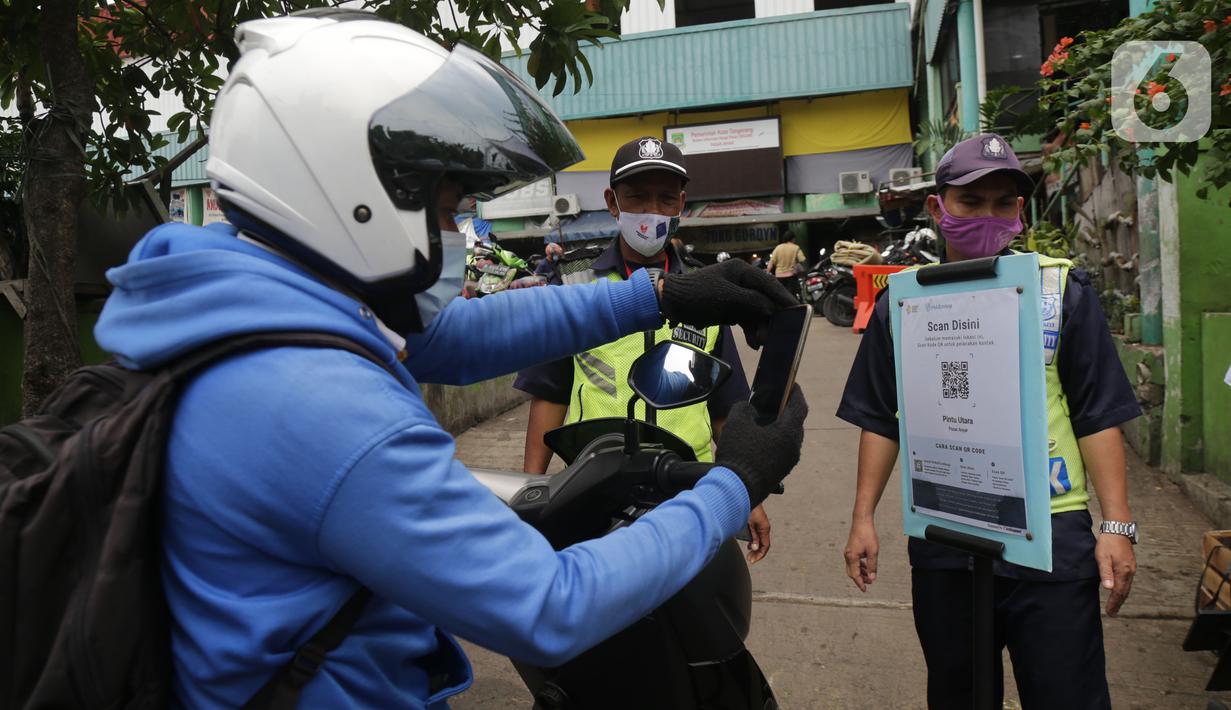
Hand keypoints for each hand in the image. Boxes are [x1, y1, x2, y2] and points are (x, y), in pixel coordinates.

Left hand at [659, 260, 797, 346]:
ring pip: (756, 313)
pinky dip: (750, 331)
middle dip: (770, 318)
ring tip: (761, 342)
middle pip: (764, 300)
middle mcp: (742, 282)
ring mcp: (736, 296)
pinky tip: (754, 343)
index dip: (783, 297)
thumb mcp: (726, 297)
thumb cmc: (698, 294)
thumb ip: (752, 301)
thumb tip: (771, 308)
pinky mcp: (729, 309)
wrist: (672, 303)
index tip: (798, 310)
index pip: (768, 283)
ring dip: (760, 328)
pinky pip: (746, 320)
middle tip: (777, 334)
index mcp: (742, 271)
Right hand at [714, 385, 807, 507]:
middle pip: (796, 424)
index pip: (800, 407)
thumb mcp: (737, 421)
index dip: (796, 394)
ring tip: (765, 421)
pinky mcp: (781, 472)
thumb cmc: (738, 452)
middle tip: (776, 402)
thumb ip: (745, 408)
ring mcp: (789, 462)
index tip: (792, 385)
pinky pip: (782, 451)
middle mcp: (794, 447)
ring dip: (780, 428)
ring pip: (789, 439)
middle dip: (788, 411)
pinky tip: (760, 440)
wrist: (735, 489)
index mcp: (789, 432)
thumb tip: (750, 410)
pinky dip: (776, 442)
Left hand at [746, 505, 770, 563]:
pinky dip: (753, 541)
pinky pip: (757, 535)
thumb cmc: (748, 508)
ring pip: (760, 540)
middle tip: (750, 559)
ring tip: (749, 553)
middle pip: (763, 544)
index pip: (765, 546)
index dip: (760, 554)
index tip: (752, 560)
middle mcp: (764, 528)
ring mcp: (761, 525)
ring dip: (755, 548)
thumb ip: (753, 536)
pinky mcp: (756, 523)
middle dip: (757, 553)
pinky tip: (749, 544)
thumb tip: (754, 548)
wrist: (747, 496)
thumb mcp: (749, 524)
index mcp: (765, 528)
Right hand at [844, 518, 878, 591]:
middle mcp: (847, 556)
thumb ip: (872, 566)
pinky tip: (866, 567)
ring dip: (860, 573)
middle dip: (859, 579)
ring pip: (852, 567)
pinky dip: (859, 566)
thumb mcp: (873, 552)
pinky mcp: (850, 549)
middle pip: (851, 572)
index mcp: (852, 557)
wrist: (861, 521)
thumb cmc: (868, 535)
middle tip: (869, 584)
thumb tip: (872, 578)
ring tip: (869, 576)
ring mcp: (848, 552)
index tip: (865, 590)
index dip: (860, 583)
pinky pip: (853, 561)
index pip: (855, 575)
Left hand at [1096, 533, 1135, 615]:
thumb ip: (1105, 573)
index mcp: (1123, 571)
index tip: (1110, 612)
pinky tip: (1119, 590)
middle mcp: (1130, 571)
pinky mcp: (1130, 564)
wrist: (1118, 529)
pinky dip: (1124, 588)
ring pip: (1127, 586)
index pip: (1118, 592)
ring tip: (1116, 605)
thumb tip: (1108, 588)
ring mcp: (1131, 568)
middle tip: (1113, 613)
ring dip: (1121, 597)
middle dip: (1118, 603)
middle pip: (1125, 591)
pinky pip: (1127, 580)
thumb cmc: (1108, 543)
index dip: (1114, 603)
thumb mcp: (1102, 557)